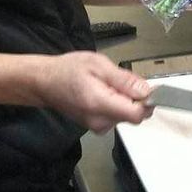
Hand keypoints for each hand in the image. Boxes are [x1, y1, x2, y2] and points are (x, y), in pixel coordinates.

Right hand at [36, 51, 152, 133]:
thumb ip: (123, 79)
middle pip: (134, 115)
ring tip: (105, 84)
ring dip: (123, 100)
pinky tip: (102, 92)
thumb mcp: (98, 64)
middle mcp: (100, 122)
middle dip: (133, 97)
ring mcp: (98, 127)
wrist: (44, 82)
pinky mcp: (97, 126)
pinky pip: (116, 116)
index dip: (146, 101)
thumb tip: (145, 91)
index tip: (142, 87)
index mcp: (100, 105)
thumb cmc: (68, 69)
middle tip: (116, 80)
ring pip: (126, 115)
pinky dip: (115, 104)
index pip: (137, 114)